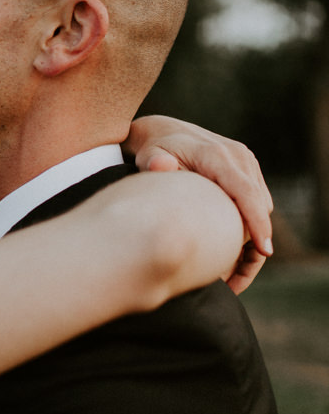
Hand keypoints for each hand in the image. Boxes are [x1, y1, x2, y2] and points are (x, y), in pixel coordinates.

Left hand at [125, 116, 272, 293]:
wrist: (165, 133)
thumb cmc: (155, 150)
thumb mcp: (150, 155)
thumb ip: (154, 162)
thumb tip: (161, 165)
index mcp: (219, 156)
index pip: (245, 192)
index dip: (256, 222)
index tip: (264, 250)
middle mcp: (240, 158)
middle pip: (258, 206)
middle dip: (252, 243)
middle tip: (230, 280)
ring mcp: (247, 165)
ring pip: (261, 208)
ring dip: (252, 240)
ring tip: (229, 275)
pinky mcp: (247, 173)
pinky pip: (258, 205)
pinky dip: (250, 229)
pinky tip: (235, 258)